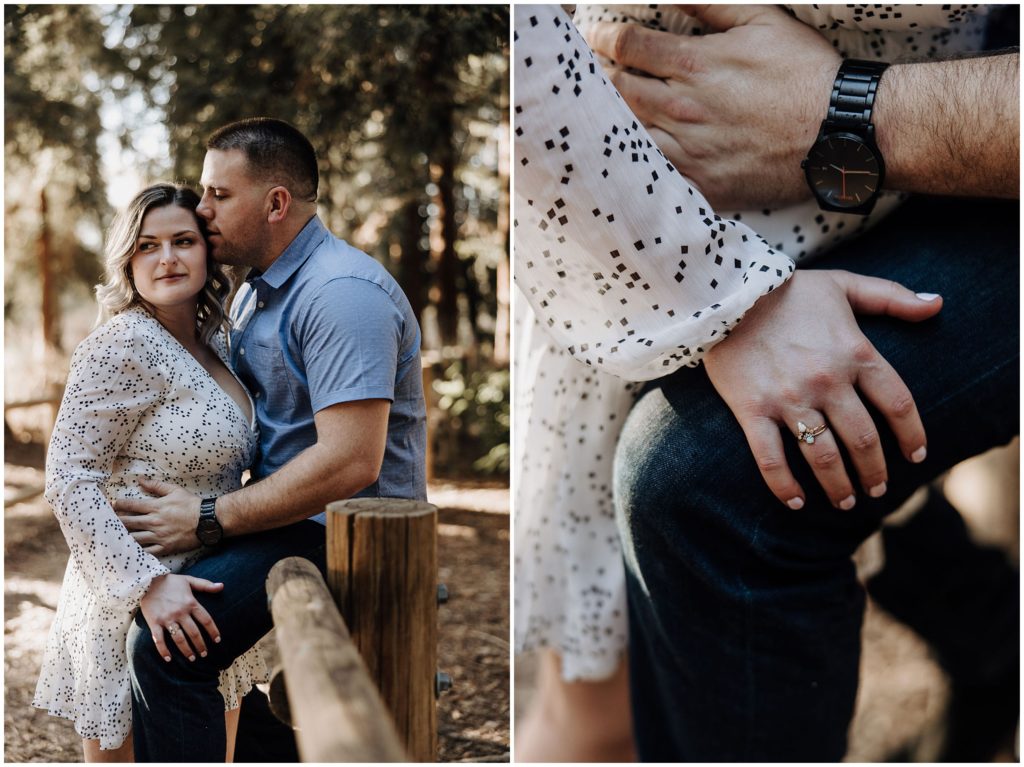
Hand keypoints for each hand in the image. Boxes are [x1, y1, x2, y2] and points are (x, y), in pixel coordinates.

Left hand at [115, 479, 201, 555]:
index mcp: (156, 507)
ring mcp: (158, 536)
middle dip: (115, 521)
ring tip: (113, 536)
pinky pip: (147, 551)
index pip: (131, 505)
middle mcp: (154, 522)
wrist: (207, 521)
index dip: (118, 504)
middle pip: (128, 522)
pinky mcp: (165, 547)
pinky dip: (136, 551)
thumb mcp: (175, 490)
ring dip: (122, 536)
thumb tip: (140, 480)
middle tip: (106, 521)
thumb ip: (156, 486)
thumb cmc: (191, 504)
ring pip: (133, 537)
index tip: (111, 504)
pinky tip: (128, 551)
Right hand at [139, 573, 223, 661]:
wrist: (147, 581)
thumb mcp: (189, 580)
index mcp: (191, 603)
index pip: (206, 620)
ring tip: (192, 658)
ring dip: (187, 650)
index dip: (213, 631)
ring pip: (179, 639)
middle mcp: (180, 612)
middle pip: (194, 632)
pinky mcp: (154, 623)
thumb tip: (222, 586)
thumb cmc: (170, 582)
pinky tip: (169, 659)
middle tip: (205, 654)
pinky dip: (164, 651)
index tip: (217, 641)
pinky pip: (159, 640)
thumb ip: (206, 585)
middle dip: (201, 645)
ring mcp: (167, 618)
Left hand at [585, 5, 839, 209]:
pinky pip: (650, 174)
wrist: (838, 133)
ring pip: (626, 133)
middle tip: (584, 74)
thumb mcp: (762, 20)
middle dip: (595, 78)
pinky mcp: (699, 183)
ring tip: (593, 112)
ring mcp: (688, 149)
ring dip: (605, 120)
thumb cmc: (804, 73)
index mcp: (694, 64)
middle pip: (616, 90)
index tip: (591, 37)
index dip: (601, 38)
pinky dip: (630, 162)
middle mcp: (682, 107)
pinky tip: (619, 155)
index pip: (626, 46)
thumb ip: (710, 2)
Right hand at [703, 270, 941, 508]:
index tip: (915, 457)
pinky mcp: (752, 410)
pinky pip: (771, 459)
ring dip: (839, 487)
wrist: (727, 294)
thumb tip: (939, 305)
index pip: (897, 405)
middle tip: (878, 488)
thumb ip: (893, 297)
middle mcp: (827, 382)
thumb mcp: (844, 285)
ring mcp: (789, 399)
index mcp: (855, 353)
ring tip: (846, 502)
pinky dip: (784, 486)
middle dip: (875, 471)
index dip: (912, 435)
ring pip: (824, 457)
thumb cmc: (787, 291)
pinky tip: (796, 503)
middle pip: (864, 440)